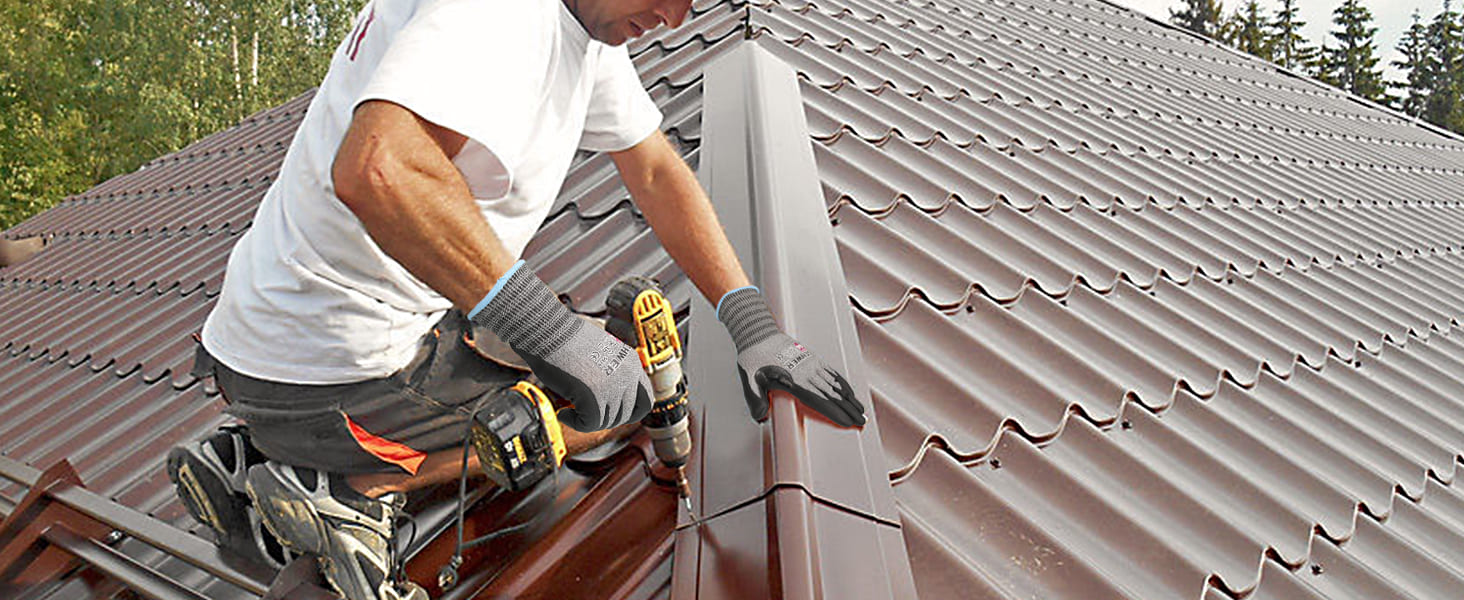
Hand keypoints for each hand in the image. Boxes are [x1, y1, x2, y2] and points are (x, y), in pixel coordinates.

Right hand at [513, 322, 653, 432]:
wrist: (547, 330)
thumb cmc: (564, 338)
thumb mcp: (599, 352)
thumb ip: (611, 372)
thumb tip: (609, 399)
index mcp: (631, 362)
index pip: (647, 400)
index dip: (630, 413)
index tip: (611, 414)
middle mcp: (628, 374)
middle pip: (626, 415)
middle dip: (604, 419)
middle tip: (583, 413)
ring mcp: (613, 385)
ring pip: (606, 421)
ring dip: (586, 420)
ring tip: (568, 409)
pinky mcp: (595, 395)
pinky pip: (589, 424)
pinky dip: (575, 423)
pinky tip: (562, 412)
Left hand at [717, 287, 865, 426]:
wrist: (757, 332)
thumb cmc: (753, 357)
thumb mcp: (749, 380)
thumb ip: (755, 400)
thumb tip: (760, 417)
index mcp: (794, 379)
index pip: (819, 399)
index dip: (835, 412)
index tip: (848, 422)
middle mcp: (806, 371)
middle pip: (832, 394)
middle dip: (849, 409)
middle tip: (862, 421)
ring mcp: (811, 363)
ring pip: (835, 383)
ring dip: (850, 397)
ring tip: (861, 409)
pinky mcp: (811, 357)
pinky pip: (831, 372)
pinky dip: (842, 383)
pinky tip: (849, 390)